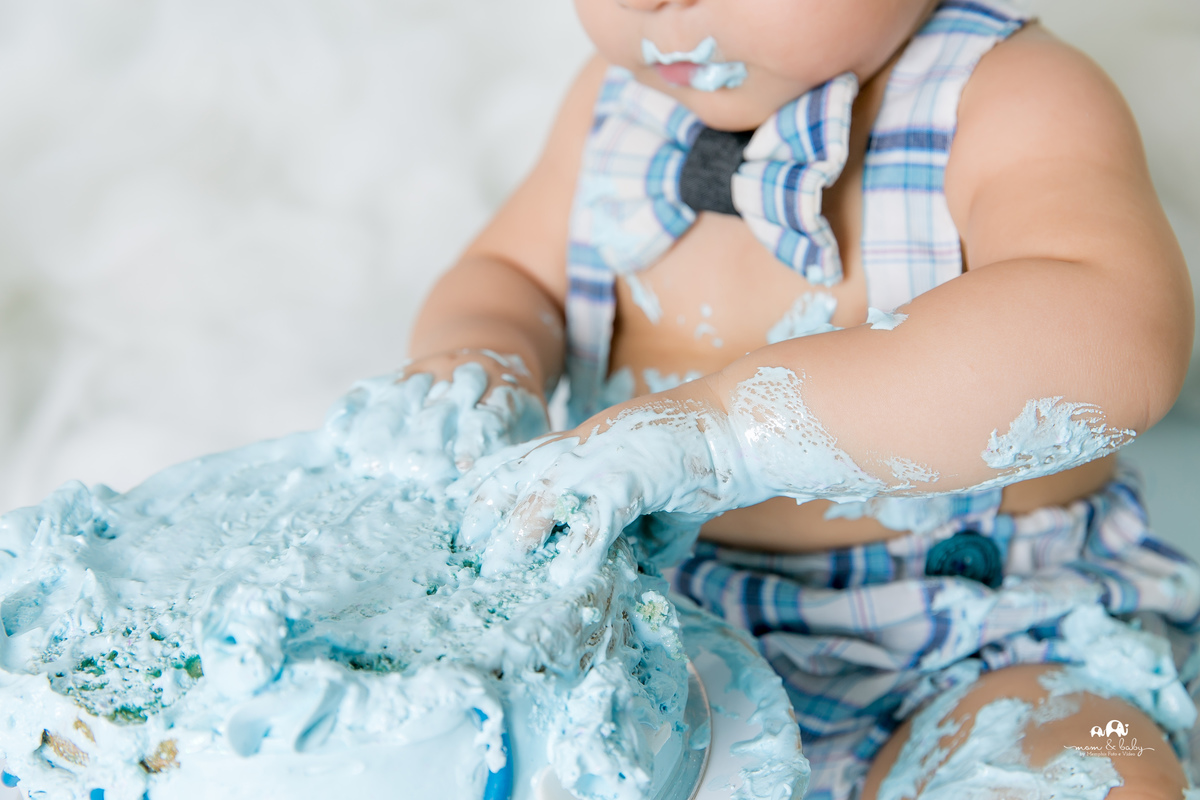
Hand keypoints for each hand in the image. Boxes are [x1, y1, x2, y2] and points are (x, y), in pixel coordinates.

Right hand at [325, 355, 548, 491]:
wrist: (488, 350)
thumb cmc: (513, 413)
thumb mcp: (531, 425)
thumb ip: (521, 453)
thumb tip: (516, 497)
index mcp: (502, 389)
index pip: (487, 419)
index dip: (473, 443)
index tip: (460, 470)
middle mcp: (460, 376)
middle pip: (438, 412)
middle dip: (425, 442)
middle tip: (411, 472)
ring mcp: (424, 373)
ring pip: (400, 400)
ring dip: (384, 430)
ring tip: (369, 464)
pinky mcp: (393, 375)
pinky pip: (366, 391)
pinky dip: (351, 410)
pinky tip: (337, 434)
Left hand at [451, 386, 759, 581]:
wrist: (740, 427)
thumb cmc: (702, 456)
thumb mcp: (659, 496)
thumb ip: (641, 526)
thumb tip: (643, 564)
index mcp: (584, 444)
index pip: (520, 459)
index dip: (488, 485)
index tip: (464, 517)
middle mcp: (583, 446)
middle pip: (514, 472)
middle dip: (485, 512)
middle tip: (466, 551)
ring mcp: (605, 458)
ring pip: (542, 494)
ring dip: (518, 534)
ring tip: (499, 570)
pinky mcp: (631, 476)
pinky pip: (596, 519)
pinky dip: (579, 550)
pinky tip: (565, 578)